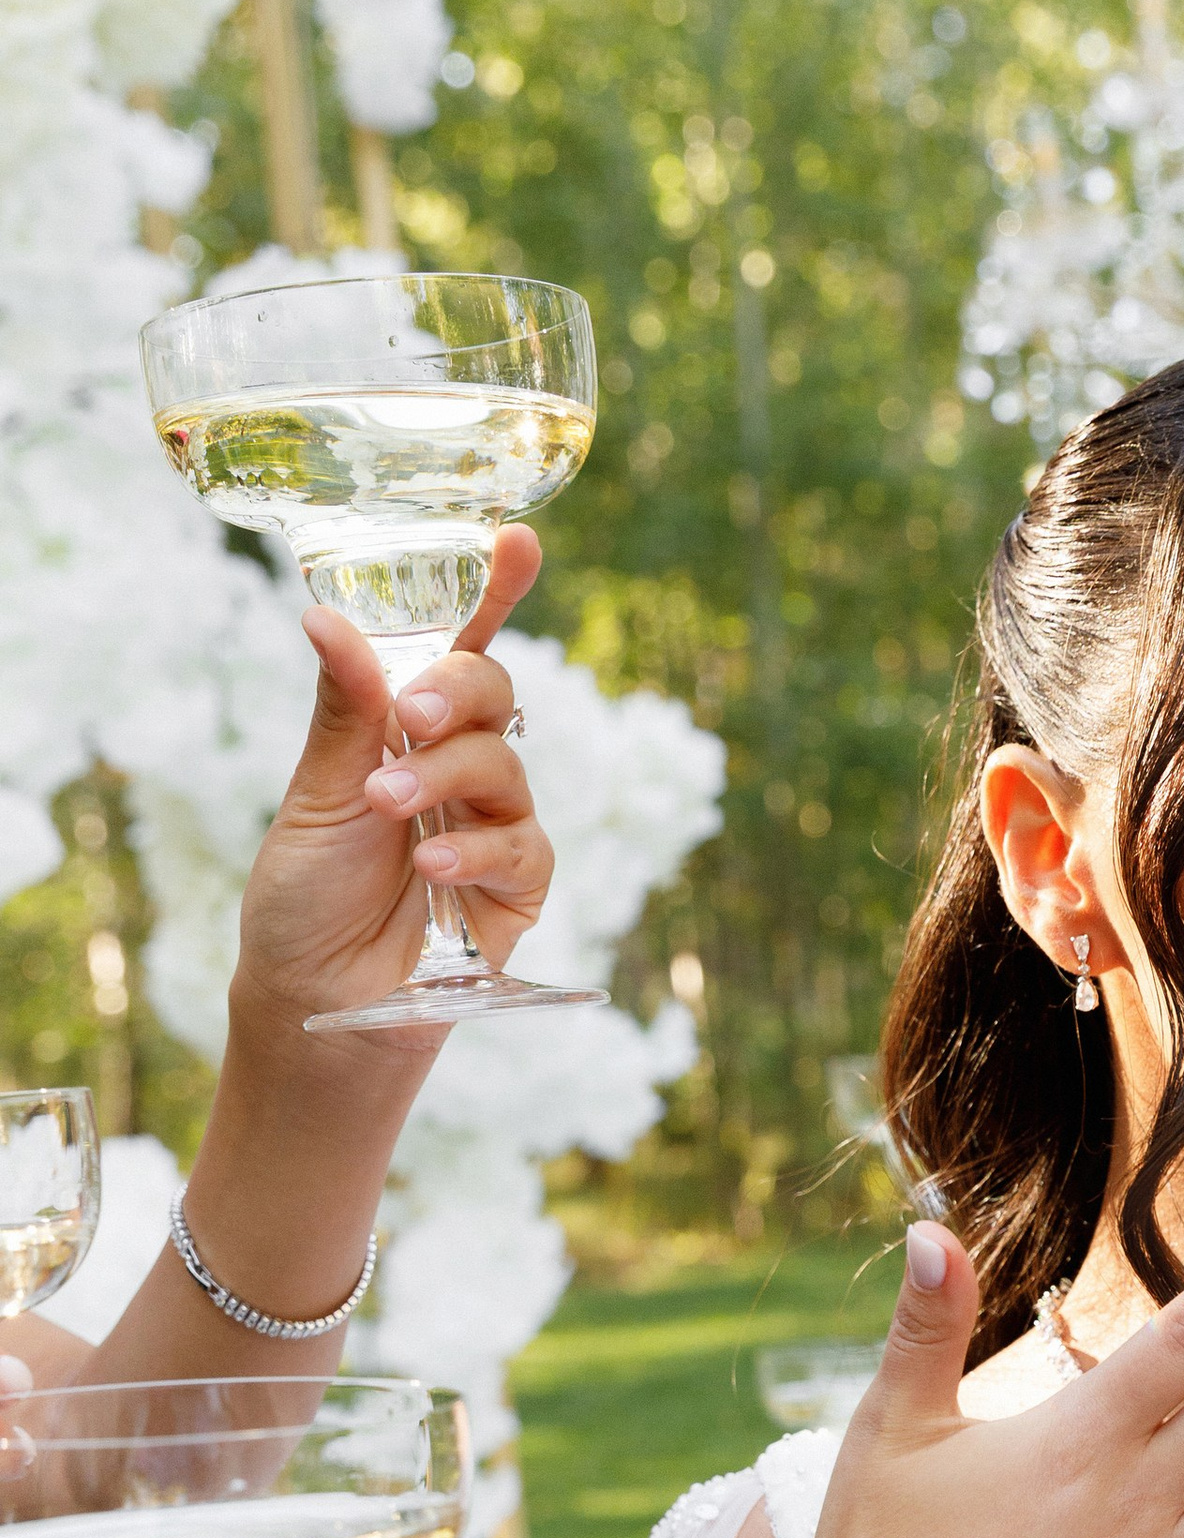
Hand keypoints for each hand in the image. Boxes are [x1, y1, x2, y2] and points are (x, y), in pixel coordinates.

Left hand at [228, 521, 555, 1085]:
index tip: (515, 541)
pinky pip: (522, 843)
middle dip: (457, 692)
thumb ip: (343, 709)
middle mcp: (458, 765)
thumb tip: (324, 615)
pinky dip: (476, 846)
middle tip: (411, 715)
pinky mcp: (518, 886)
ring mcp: (494, 822)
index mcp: (405, 728)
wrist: (315, 996)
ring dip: (447, 776)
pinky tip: (431, 866)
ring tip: (388, 806)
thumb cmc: (307, 897)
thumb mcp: (315, 792)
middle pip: (494, 692)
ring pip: (506, 763)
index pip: (458, 646)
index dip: (494, 592)